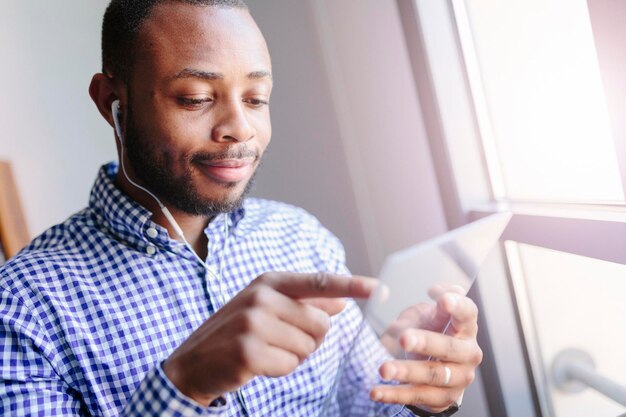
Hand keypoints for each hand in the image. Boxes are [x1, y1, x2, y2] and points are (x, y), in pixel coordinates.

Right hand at [163, 271, 376, 405]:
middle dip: (308, 339)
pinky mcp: (249, 351)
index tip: (379, 288)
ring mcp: (254, 323)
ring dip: (293, 356)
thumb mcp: (266, 308)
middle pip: (321, 324)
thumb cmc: (236, 333)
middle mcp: (262, 297)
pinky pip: (290, 365)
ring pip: (308, 347)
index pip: (319, 282)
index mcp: (270, 282)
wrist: (193, 363)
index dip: (352, 285)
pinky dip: (280, 370)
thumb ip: (303, 303)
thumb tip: (339, 302)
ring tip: (265, 350)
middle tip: (278, 340)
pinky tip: (257, 364)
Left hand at [371, 291, 482, 411]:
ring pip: (432, 375)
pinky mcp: (442, 398)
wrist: (438, 372)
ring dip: (406, 372)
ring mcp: (458, 378)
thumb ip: (433, 305)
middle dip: (425, 342)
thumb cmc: (434, 333)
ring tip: (384, 369)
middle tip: (404, 338)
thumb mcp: (431, 315)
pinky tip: (376, 391)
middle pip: (449, 347)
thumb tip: (436, 291)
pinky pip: (416, 396)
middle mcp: (468, 353)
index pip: (468, 313)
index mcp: (466, 328)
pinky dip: (394, 394)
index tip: (442, 300)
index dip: (457, 306)